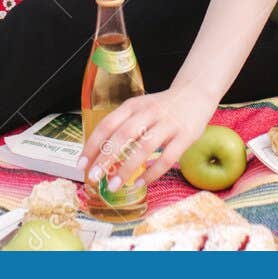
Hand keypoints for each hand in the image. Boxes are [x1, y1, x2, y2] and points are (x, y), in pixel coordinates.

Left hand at [82, 87, 213, 189]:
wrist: (196, 93)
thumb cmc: (162, 107)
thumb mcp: (140, 108)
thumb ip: (124, 126)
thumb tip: (99, 156)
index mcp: (134, 105)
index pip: (108, 124)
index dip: (92, 145)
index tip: (81, 164)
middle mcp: (149, 112)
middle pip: (123, 135)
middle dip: (106, 158)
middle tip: (93, 177)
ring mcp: (168, 124)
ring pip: (144, 147)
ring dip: (126, 168)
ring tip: (113, 186)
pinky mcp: (185, 136)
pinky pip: (167, 158)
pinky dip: (152, 173)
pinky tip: (140, 183)